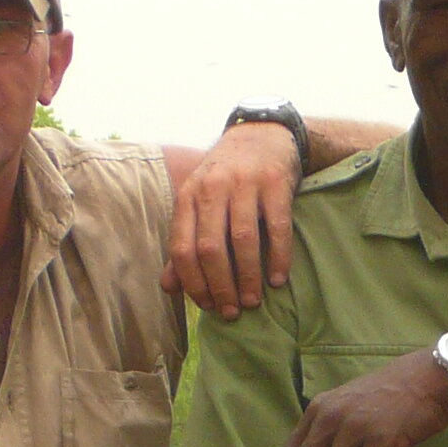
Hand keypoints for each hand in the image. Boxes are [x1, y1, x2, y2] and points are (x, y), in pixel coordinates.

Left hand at [164, 121, 302, 317]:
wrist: (262, 135)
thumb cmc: (228, 178)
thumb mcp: (200, 204)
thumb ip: (185, 244)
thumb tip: (169, 288)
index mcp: (188, 196)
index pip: (182, 247)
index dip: (193, 282)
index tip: (208, 306)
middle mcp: (212, 188)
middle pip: (210, 247)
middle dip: (221, 285)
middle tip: (232, 311)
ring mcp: (245, 184)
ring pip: (242, 240)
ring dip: (248, 276)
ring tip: (253, 301)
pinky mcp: (275, 183)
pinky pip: (277, 227)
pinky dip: (278, 258)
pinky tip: (278, 279)